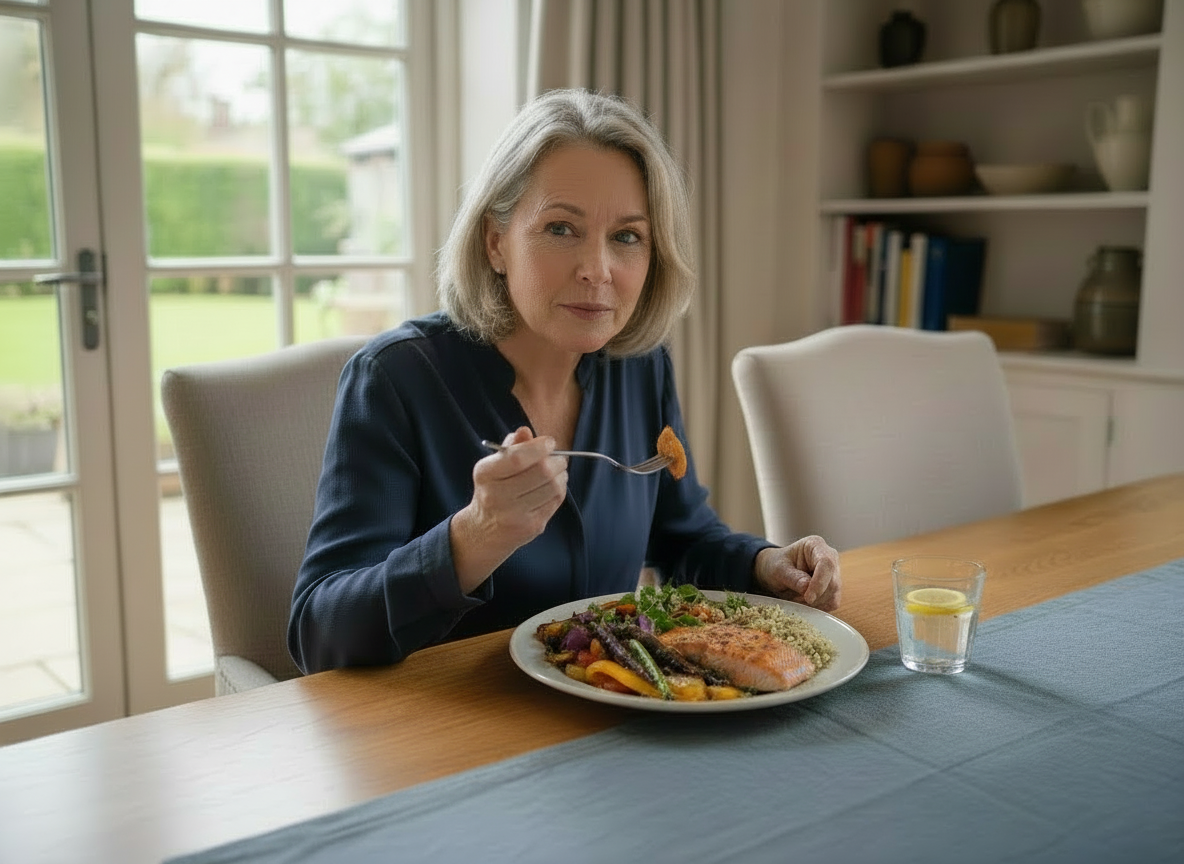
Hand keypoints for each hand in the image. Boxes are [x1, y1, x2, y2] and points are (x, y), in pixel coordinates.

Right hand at [450, 427, 568, 591]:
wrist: (484, 531)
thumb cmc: (494, 489)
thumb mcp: (494, 465)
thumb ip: (511, 446)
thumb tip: (525, 432)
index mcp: (485, 474)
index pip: (517, 458)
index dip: (539, 447)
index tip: (549, 442)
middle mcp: (496, 496)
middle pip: (541, 472)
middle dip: (557, 461)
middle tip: (559, 459)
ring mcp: (514, 514)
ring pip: (553, 487)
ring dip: (561, 476)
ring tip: (558, 472)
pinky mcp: (530, 527)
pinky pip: (555, 502)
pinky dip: (560, 490)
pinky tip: (553, 488)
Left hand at [752, 535, 840, 611]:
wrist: (777, 572)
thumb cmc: (776, 565)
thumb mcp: (778, 569)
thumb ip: (792, 578)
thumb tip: (807, 588)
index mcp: (815, 545)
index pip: (827, 563)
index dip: (820, 582)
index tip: (808, 598)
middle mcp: (830, 558)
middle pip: (833, 582)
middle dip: (815, 596)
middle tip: (795, 599)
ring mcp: (834, 574)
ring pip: (833, 595)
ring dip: (815, 603)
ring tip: (796, 597)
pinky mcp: (833, 589)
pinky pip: (831, 603)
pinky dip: (817, 607)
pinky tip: (804, 601)